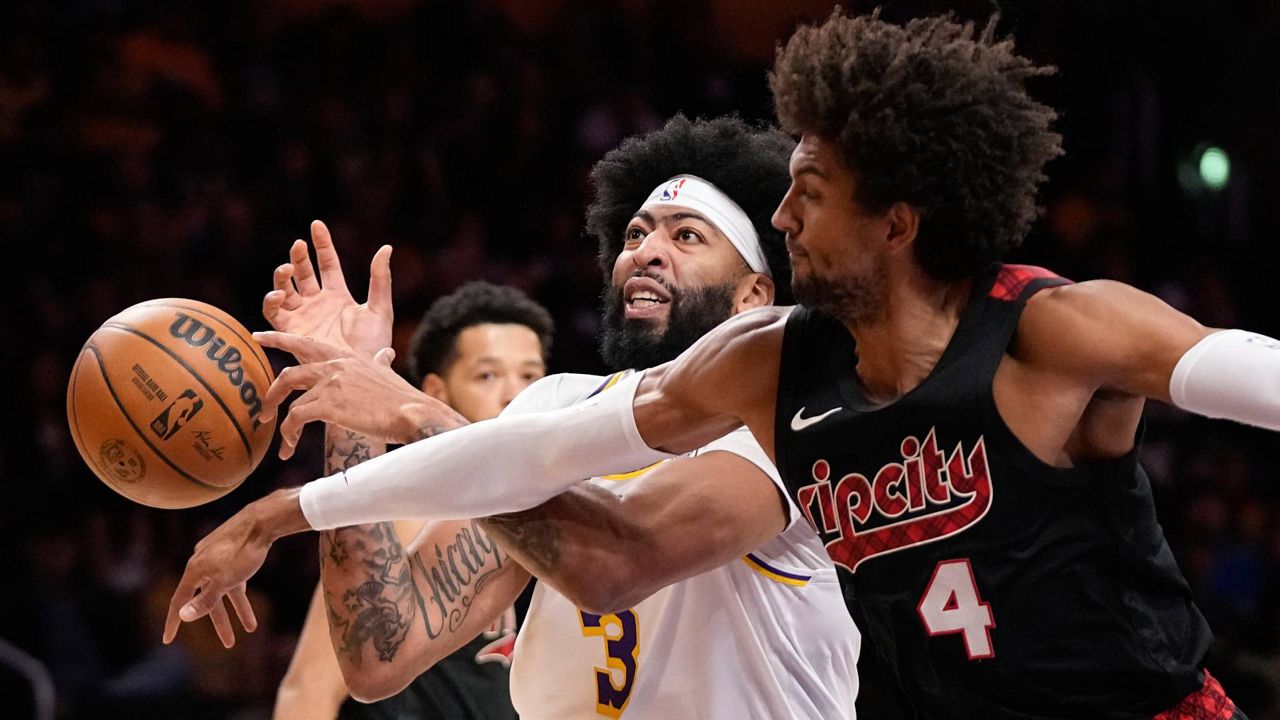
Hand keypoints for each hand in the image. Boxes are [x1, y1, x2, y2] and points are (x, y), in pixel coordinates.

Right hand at [163, 489, 309, 646]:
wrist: (264, 519)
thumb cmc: (245, 551)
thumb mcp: (226, 581)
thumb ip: (205, 600)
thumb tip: (183, 616)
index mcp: (195, 570)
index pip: (179, 601)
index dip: (173, 622)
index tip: (168, 640)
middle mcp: (201, 562)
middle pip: (207, 599)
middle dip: (220, 623)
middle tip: (229, 644)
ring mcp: (216, 555)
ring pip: (224, 589)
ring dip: (237, 609)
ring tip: (251, 628)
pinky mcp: (230, 550)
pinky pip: (232, 577)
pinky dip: (239, 591)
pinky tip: (245, 598)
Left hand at [254, 331, 467, 456]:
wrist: (412, 413)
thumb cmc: (403, 398)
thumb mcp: (387, 373)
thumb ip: (380, 363)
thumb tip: (386, 354)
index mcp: (345, 357)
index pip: (305, 344)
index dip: (279, 339)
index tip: (259, 336)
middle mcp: (334, 366)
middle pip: (289, 375)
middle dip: (272, 394)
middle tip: (263, 411)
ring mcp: (329, 384)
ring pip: (289, 401)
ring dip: (282, 425)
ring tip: (283, 442)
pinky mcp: (327, 405)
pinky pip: (295, 419)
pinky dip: (288, 436)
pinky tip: (289, 449)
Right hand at [264, 220, 392, 357]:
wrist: (359, 373)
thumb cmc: (373, 346)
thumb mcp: (380, 309)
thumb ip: (380, 279)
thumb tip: (386, 248)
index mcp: (338, 295)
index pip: (327, 263)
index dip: (321, 244)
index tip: (316, 225)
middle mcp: (317, 303)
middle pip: (304, 272)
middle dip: (299, 256)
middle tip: (298, 245)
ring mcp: (303, 316)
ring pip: (285, 288)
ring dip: (282, 276)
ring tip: (288, 268)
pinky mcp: (290, 332)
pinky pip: (274, 312)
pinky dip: (272, 300)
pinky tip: (280, 293)